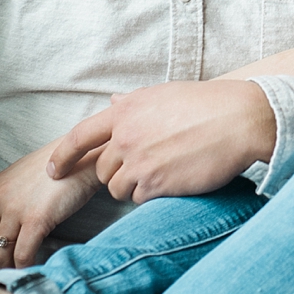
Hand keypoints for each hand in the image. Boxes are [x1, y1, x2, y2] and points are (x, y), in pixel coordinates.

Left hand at [0, 142, 98, 272]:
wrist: (84, 156)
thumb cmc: (60, 168)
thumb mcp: (22, 178)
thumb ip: (8, 199)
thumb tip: (6, 228)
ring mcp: (15, 209)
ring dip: (6, 271)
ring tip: (16, 277)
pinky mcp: (36, 219)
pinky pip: (22, 254)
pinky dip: (24, 268)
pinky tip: (32, 271)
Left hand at [46, 79, 277, 204]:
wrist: (239, 120)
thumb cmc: (207, 104)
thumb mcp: (163, 94)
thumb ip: (133, 103)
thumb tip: (112, 102)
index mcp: (125, 111)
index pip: (79, 136)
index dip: (62, 156)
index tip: (53, 170)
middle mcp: (127, 136)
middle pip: (102, 169)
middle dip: (118, 172)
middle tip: (147, 165)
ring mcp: (140, 161)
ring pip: (119, 188)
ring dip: (135, 186)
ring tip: (163, 172)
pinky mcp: (157, 183)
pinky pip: (141, 199)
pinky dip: (153, 195)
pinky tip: (174, 181)